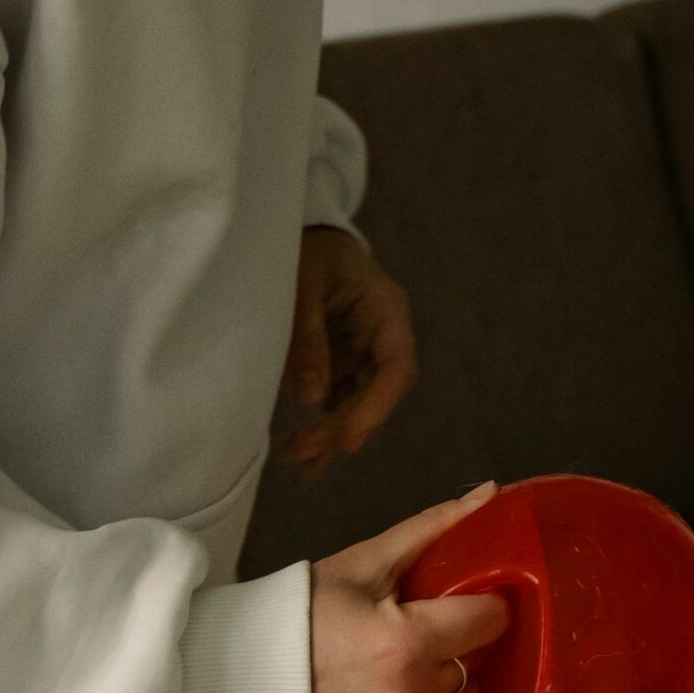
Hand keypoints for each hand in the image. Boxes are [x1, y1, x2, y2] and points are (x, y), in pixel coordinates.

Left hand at [279, 226, 415, 476]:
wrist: (307, 232)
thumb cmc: (307, 248)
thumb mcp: (301, 284)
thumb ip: (307, 338)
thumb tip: (313, 400)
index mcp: (386, 311)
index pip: (397, 368)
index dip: (376, 408)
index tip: (345, 438)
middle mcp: (385, 335)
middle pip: (379, 394)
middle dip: (345, 428)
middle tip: (303, 454)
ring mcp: (367, 349)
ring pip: (361, 402)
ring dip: (332, 433)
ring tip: (296, 460)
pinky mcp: (347, 358)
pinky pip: (342, 397)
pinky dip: (323, 422)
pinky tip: (299, 449)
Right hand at [312, 482, 510, 692]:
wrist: (241, 675)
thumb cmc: (302, 613)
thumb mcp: (365, 564)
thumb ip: (433, 529)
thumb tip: (493, 493)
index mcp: (406, 641)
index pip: (491, 621)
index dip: (482, 605)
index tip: (463, 604)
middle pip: (474, 664)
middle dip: (457, 646)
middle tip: (422, 636)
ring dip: (448, 689)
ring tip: (408, 672)